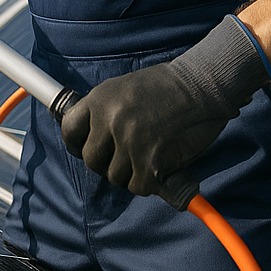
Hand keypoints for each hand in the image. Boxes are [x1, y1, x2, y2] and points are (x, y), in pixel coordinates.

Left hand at [57, 16, 268, 199]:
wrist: (200, 85)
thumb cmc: (165, 87)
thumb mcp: (123, 89)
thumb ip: (104, 111)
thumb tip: (91, 137)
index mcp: (98, 100)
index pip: (69, 130)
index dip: (76, 143)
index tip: (86, 148)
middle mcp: (109, 121)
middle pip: (91, 160)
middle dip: (105, 162)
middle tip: (123, 157)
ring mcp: (129, 142)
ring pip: (115, 176)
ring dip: (129, 173)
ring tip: (146, 157)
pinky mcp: (151, 162)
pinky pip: (138, 186)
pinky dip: (147, 182)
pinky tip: (157, 168)